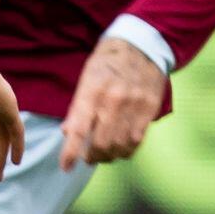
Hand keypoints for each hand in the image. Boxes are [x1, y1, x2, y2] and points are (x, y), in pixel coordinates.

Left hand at [58, 35, 166, 171]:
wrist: (141, 46)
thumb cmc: (107, 63)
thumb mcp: (86, 79)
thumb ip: (77, 107)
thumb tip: (67, 133)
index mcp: (92, 92)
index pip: (78, 130)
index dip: (70, 153)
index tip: (65, 167)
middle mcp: (113, 101)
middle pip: (100, 144)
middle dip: (92, 157)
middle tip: (88, 158)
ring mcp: (134, 106)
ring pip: (120, 146)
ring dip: (109, 156)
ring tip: (103, 155)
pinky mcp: (149, 110)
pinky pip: (137, 140)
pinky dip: (126, 150)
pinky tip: (120, 149)